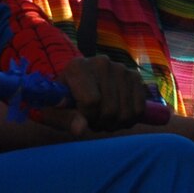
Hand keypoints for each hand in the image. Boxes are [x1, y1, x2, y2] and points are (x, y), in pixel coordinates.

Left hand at [33, 55, 147, 135]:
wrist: (80, 84)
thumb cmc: (64, 100)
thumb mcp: (54, 111)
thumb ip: (65, 119)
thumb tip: (80, 129)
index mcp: (78, 67)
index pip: (91, 101)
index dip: (87, 116)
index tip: (80, 115)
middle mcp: (102, 63)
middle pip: (110, 109)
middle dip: (100, 122)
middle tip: (91, 119)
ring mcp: (121, 69)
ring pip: (125, 113)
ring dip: (114, 124)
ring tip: (102, 116)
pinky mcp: (135, 77)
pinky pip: (139, 110)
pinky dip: (128, 120)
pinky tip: (116, 114)